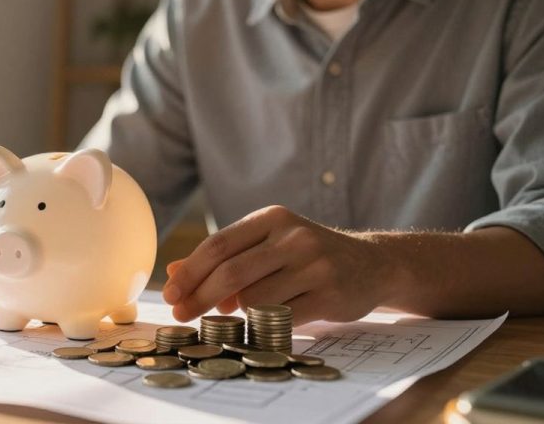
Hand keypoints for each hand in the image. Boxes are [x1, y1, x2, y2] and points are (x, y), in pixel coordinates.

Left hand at [161, 205, 389, 325]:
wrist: (372, 264)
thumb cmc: (306, 255)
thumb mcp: (267, 244)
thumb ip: (224, 256)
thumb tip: (173, 271)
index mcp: (273, 218)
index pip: (219, 244)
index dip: (190, 271)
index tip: (171, 293)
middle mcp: (294, 237)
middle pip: (231, 272)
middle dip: (199, 297)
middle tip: (181, 315)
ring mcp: (315, 266)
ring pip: (254, 299)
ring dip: (238, 312)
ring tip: (240, 311)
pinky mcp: (330, 295)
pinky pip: (282, 318)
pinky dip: (264, 324)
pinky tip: (262, 322)